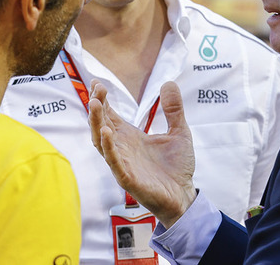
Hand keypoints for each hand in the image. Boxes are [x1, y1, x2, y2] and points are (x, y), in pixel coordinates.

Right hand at [89, 80, 197, 227]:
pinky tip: (107, 132)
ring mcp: (122, 163)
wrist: (184, 195)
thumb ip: (173, 109)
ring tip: (95, 104)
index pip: (109, 115)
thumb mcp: (179, 132)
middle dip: (96, 106)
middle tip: (97, 89)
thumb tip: (168, 82)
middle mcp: (121, 147)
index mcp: (129, 136)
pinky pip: (113, 162)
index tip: (97, 82)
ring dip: (96, 123)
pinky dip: (108, 147)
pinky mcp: (127, 178)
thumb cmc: (177, 167)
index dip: (102, 99)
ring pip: (101, 142)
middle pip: (101, 124)